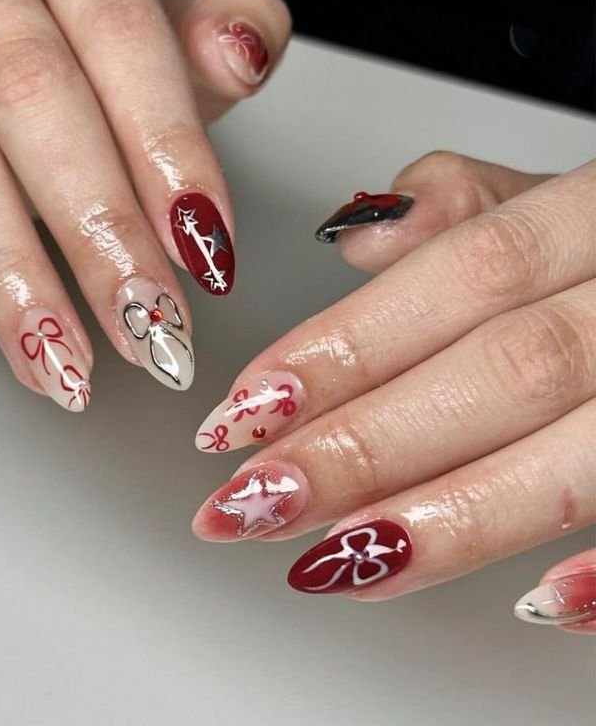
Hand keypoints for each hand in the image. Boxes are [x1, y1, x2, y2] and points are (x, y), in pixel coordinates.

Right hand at [0, 0, 289, 408]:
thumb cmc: (77, 20)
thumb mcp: (160, 5)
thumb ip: (212, 18)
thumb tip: (241, 53)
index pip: (123, 37)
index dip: (166, 148)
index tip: (206, 252)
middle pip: (32, 95)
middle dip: (95, 230)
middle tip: (146, 328)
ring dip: (6, 270)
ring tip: (61, 364)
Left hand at [192, 152, 595, 632]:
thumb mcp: (571, 200)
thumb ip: (468, 212)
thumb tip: (358, 233)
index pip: (455, 278)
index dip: (344, 349)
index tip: (243, 414)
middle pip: (500, 371)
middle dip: (365, 447)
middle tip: (250, 504)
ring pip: (578, 453)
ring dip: (447, 520)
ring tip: (330, 564)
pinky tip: (532, 606)